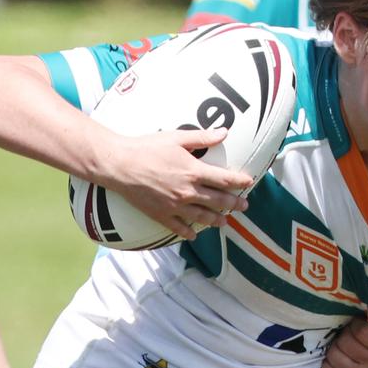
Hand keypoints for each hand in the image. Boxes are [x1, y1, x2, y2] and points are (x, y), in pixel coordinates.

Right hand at [104, 127, 253, 239]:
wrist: (119, 165)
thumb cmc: (146, 147)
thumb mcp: (176, 138)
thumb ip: (202, 137)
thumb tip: (224, 132)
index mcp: (193, 172)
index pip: (224, 179)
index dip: (239, 181)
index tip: (248, 182)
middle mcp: (187, 192)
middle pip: (218, 201)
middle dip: (233, 204)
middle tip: (244, 206)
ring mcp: (174, 205)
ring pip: (202, 217)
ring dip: (216, 220)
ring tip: (224, 222)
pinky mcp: (160, 214)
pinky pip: (178, 227)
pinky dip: (188, 232)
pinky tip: (193, 235)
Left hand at [321, 307, 367, 367]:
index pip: (361, 330)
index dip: (355, 324)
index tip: (357, 325)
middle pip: (345, 342)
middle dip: (344, 335)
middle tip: (349, 336)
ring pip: (333, 355)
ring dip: (335, 348)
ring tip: (344, 348)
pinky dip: (329, 362)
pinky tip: (340, 359)